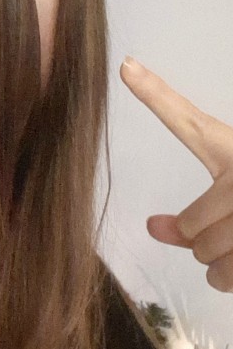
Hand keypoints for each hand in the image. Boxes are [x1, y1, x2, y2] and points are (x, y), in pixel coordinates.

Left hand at [119, 58, 232, 292]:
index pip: (189, 122)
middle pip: (192, 231)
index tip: (126, 67)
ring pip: (207, 258)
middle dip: (206, 241)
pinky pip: (224, 279)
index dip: (155, 95)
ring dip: (221, 264)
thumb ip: (192, 217)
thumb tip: (152, 228)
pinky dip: (230, 281)